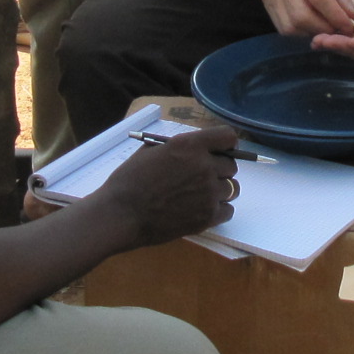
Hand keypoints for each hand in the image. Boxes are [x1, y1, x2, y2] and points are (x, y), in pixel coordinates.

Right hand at [95, 125, 243, 246]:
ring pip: (232, 188)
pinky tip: (201, 210)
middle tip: (201, 177)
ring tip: (199, 196)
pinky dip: (218, 210)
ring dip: (219, 190)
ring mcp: (209, 193)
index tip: (219, 151)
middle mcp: (204, 166)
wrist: (121, 215)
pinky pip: (228, 210)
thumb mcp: (150, 151)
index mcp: (189, 146)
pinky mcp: (208, 217)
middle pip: (231, 165)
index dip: (225, 144)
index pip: (228, 136)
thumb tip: (195, 148)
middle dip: (219, 169)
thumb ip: (177, 147)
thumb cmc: (129, 180)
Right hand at [255, 0, 353, 37]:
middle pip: (301, 15)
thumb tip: (349, 12)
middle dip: (324, 28)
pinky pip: (282, 25)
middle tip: (338, 28)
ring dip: (311, 32)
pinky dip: (299, 30)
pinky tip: (311, 23)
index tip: (349, 24)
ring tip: (326, 26)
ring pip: (290, 25)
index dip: (335, 15)